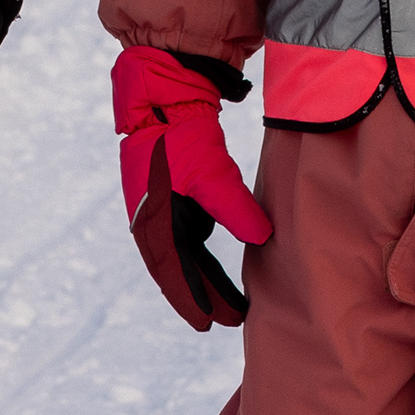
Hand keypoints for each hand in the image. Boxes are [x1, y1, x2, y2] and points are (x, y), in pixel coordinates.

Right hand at [113, 45, 270, 331]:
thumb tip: (264, 240)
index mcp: (152, 220)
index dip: (193, 300)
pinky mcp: (170, 192)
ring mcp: (159, 206)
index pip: (175, 273)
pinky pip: (184, 235)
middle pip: (179, 270)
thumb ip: (237, 209)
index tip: (212, 325)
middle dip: (202, 296)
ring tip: (226, 303)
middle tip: (229, 321)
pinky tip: (211, 265)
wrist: (161, 90)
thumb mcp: (213, 174)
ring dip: (201, 278)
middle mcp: (151, 219)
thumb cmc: (180, 133)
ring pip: (182, 255)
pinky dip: (197, 256)